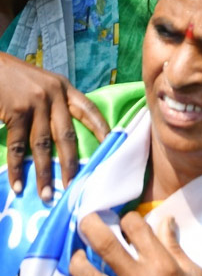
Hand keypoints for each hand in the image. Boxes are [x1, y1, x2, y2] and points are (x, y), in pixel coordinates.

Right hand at [0, 52, 108, 199]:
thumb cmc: (16, 79)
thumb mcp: (43, 86)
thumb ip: (55, 105)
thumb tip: (62, 140)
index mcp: (64, 88)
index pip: (89, 109)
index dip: (101, 128)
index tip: (112, 146)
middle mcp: (54, 94)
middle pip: (68, 134)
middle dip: (72, 164)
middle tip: (75, 188)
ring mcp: (36, 102)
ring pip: (44, 144)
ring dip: (45, 173)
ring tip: (46, 195)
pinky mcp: (17, 111)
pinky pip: (19, 146)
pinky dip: (17, 168)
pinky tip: (18, 185)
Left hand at [69, 212, 201, 275]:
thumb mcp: (193, 275)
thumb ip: (174, 248)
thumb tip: (166, 220)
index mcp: (160, 264)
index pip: (136, 228)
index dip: (128, 218)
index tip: (126, 221)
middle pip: (106, 245)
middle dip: (92, 226)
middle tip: (85, 219)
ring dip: (78, 263)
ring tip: (78, 256)